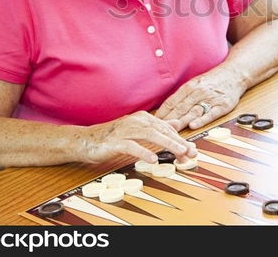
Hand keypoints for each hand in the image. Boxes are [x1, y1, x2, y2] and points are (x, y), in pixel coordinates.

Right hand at [82, 111, 196, 163]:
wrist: (85, 140)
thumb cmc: (112, 138)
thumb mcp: (137, 131)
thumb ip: (156, 128)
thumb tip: (175, 125)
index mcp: (143, 118)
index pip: (166, 128)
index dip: (180, 139)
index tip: (191, 151)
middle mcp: (136, 121)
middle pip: (162, 131)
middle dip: (179, 142)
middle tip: (191, 153)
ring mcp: (125, 130)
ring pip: (151, 135)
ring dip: (167, 144)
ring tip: (179, 153)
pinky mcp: (115, 141)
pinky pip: (132, 146)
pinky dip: (143, 151)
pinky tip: (153, 159)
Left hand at [155, 71, 243, 130]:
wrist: (234, 74)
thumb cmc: (213, 80)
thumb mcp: (196, 83)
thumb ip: (183, 96)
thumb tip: (167, 109)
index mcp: (190, 86)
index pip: (172, 101)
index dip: (162, 113)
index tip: (152, 122)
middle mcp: (199, 92)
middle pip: (180, 108)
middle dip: (168, 120)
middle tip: (158, 130)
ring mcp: (210, 99)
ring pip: (193, 112)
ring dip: (181, 122)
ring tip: (171, 131)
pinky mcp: (222, 105)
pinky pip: (210, 114)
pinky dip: (201, 120)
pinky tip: (193, 125)